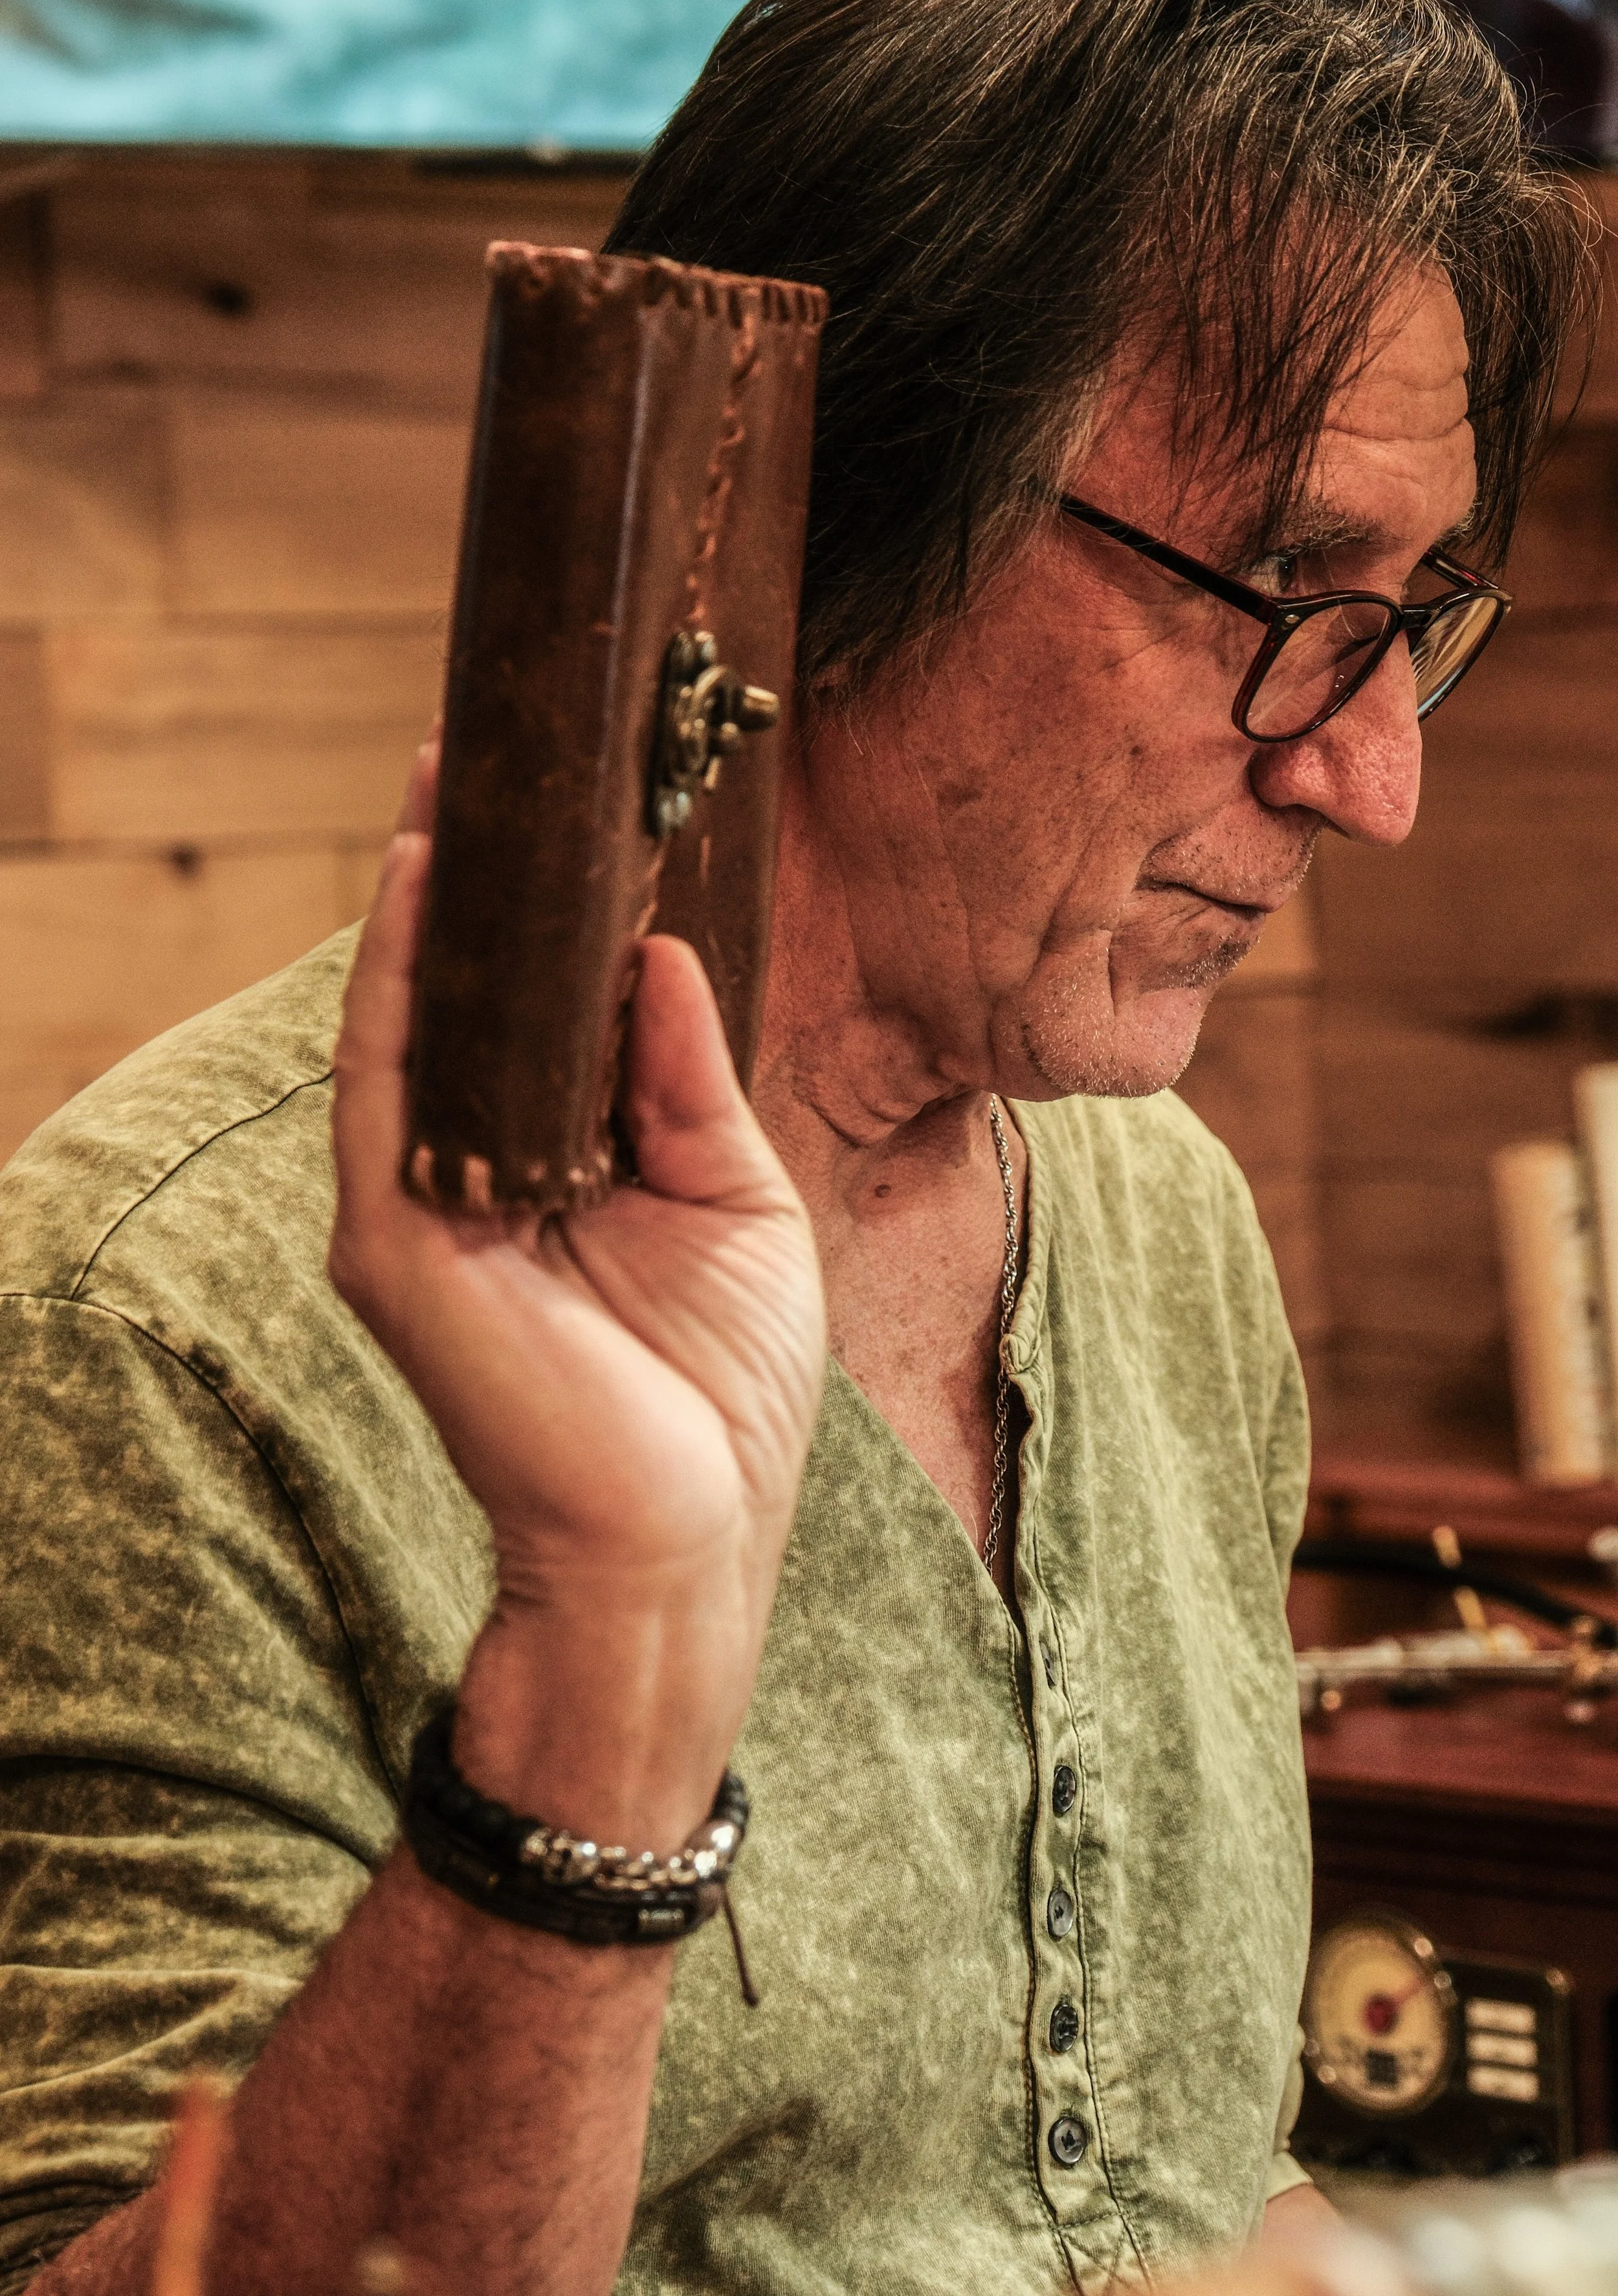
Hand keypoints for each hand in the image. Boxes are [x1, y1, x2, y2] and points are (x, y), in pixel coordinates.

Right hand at [328, 744, 826, 1838]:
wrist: (687, 1544)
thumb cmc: (719, 1395)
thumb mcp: (734, 1199)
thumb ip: (685, 1079)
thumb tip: (659, 952)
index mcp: (547, 1169)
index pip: (523, 1016)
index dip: (532, 912)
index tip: (558, 804)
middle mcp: (465, 1177)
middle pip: (454, 1001)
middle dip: (465, 879)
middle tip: (478, 751)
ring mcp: (419, 1209)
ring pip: (405, 1021)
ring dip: (422, 903)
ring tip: (446, 785)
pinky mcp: (397, 1242)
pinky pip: (388, 1082)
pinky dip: (400, 981)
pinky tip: (423, 887)